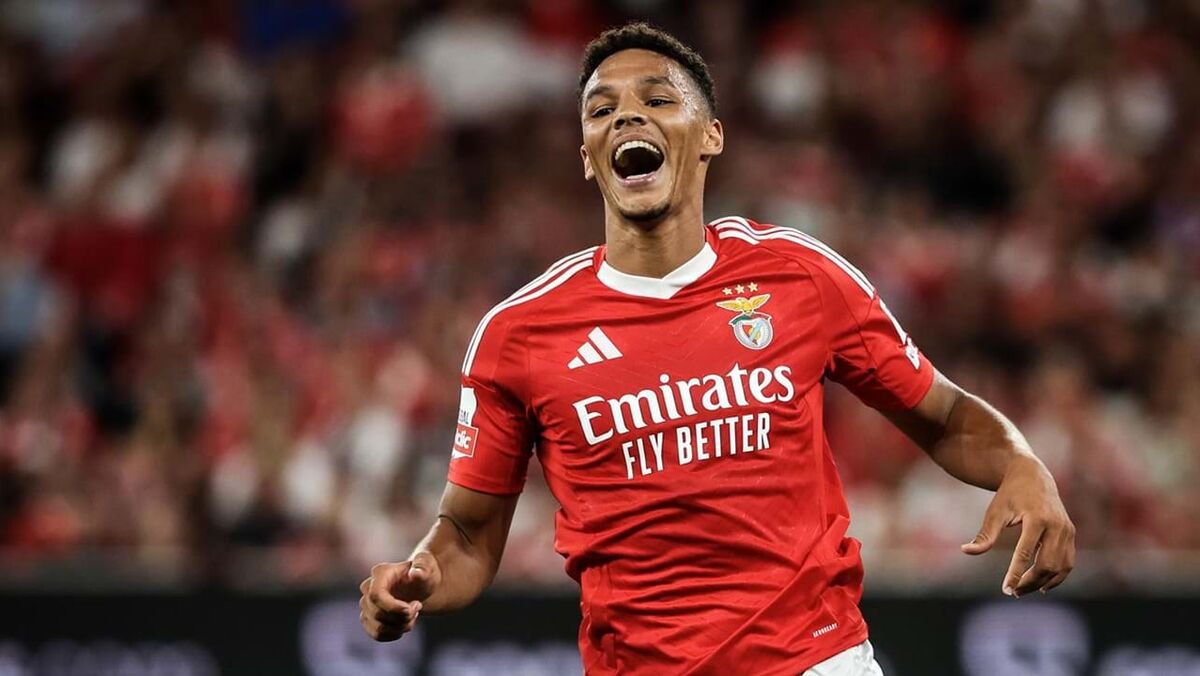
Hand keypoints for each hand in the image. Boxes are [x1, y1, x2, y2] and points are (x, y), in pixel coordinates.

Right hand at [360, 552, 440, 640]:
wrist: (421, 585)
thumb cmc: (424, 574)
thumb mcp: (428, 567)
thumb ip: (423, 568)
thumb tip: (414, 573)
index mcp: (381, 572)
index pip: (376, 595)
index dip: (392, 607)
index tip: (411, 609)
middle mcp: (368, 587)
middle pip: (377, 613)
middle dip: (402, 617)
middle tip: (418, 607)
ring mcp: (366, 604)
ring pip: (378, 627)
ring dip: (400, 627)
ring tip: (413, 616)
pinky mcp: (368, 618)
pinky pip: (377, 634)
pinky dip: (394, 634)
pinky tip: (405, 625)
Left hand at [961, 456, 1075, 596]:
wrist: (1032, 475)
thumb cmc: (1009, 495)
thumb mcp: (995, 512)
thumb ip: (984, 535)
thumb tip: (966, 550)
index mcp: (1037, 519)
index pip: (1026, 553)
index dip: (1016, 574)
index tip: (1006, 590)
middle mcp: (1057, 525)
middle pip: (1046, 564)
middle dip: (1030, 581)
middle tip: (1013, 592)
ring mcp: (1067, 530)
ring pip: (1060, 566)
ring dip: (1043, 582)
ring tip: (1023, 590)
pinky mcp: (1071, 533)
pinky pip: (1068, 562)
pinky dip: (1057, 576)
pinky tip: (1042, 585)